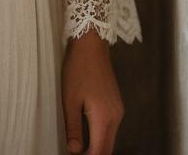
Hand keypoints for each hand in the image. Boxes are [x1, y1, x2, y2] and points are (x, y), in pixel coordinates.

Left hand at [61, 29, 124, 154]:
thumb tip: (74, 151)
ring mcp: (118, 110)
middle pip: (107, 149)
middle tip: (76, 154)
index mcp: (104, 118)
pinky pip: (111, 129)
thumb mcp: (70, 100)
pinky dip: (101, 137)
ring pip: (110, 139)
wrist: (91, 44)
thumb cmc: (78, 69)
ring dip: (97, 148)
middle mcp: (116, 117)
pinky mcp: (116, 104)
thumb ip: (73, 128)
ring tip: (80, 150)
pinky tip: (89, 136)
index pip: (99, 152)